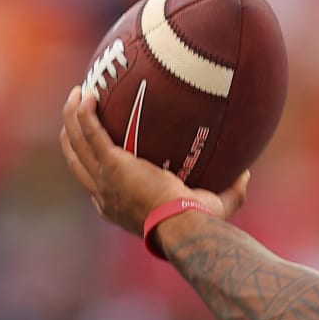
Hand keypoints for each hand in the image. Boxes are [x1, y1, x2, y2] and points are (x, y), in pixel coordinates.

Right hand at [59, 86, 248, 236]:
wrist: (184, 226)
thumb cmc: (198, 225)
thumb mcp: (212, 208)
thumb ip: (230, 192)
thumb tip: (247, 175)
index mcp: (118, 208)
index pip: (98, 188)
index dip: (94, 169)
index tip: (100, 153)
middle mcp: (105, 195)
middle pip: (77, 161)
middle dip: (72, 138)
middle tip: (76, 116)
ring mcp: (105, 179)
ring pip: (76, 143)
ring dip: (71, 117)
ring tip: (76, 96)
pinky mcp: (112, 163)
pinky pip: (90, 131)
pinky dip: (84, 113)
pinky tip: (86, 94)